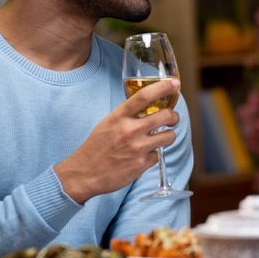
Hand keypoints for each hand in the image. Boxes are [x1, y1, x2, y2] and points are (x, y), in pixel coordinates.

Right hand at [55, 79, 180, 203]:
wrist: (84, 174)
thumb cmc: (96, 147)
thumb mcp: (108, 123)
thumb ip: (127, 115)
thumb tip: (148, 107)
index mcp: (119, 117)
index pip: (144, 96)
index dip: (163, 87)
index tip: (175, 83)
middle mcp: (130, 130)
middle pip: (166, 116)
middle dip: (174, 117)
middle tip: (173, 119)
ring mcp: (137, 148)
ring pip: (169, 136)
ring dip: (169, 136)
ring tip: (162, 137)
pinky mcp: (141, 165)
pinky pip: (157, 155)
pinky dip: (153, 155)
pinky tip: (142, 156)